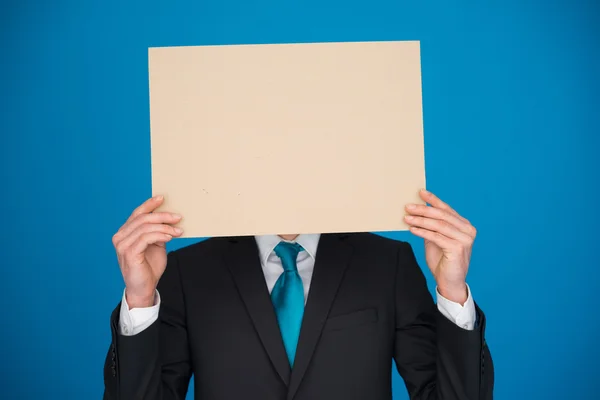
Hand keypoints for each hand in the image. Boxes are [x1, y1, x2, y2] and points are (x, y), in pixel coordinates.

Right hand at [112, 196, 182, 307]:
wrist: (144, 288)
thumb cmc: (149, 267)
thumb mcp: (156, 245)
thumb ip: (158, 232)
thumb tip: (169, 219)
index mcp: (125, 233)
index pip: (137, 214)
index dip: (149, 204)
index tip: (163, 198)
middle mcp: (120, 237)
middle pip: (143, 218)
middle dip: (163, 216)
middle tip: (178, 217)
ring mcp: (122, 245)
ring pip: (145, 227)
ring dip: (165, 227)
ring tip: (178, 231)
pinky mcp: (129, 253)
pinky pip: (146, 238)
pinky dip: (160, 235)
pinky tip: (170, 237)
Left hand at [404, 189, 476, 303]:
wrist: (450, 282)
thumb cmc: (443, 261)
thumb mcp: (435, 240)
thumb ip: (431, 226)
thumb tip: (418, 212)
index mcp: (464, 226)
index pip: (447, 209)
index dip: (433, 200)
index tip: (421, 192)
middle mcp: (467, 230)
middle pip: (442, 215)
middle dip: (423, 209)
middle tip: (408, 206)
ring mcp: (464, 239)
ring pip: (439, 225)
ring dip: (420, 220)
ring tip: (407, 218)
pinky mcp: (458, 249)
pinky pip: (436, 237)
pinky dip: (423, 232)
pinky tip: (412, 229)